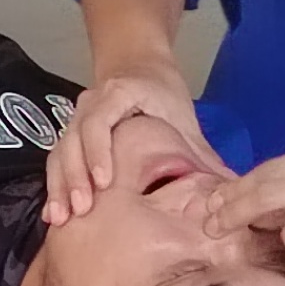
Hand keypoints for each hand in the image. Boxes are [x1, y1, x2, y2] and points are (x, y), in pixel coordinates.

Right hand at [39, 66, 210, 226]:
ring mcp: (75, 118)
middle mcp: (90, 103)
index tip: (104, 183)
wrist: (138, 67)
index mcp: (118, 94)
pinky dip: (56, 186)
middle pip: (73, 140)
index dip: (98, 152)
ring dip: (60, 185)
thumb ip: (201, 155)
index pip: (99, 122)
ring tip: (61, 218)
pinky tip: (55, 214)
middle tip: (81, 210)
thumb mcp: (183, 120)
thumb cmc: (162, 94)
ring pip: (60, 152)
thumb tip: (229, 190)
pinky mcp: (70, 135)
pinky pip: (57, 160)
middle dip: (74, 177)